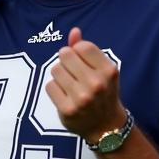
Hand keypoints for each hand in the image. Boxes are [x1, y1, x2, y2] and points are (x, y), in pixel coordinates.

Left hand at [46, 27, 126, 142]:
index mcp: (109, 70)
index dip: (77, 51)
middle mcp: (97, 83)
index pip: (82, 46)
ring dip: (59, 76)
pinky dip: (54, 89)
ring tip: (70, 86)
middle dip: (66, 62)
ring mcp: (82, 98)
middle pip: (65, 55)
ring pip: (55, 70)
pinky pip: (49, 86)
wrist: (106, 127)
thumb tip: (74, 31)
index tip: (82, 62)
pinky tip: (65, 97)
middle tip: (74, 75)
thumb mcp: (101, 70)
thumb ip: (87, 49)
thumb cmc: (103, 93)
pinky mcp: (67, 109)